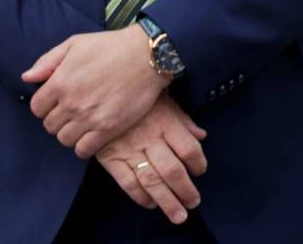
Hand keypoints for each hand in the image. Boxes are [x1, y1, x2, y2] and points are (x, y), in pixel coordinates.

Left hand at [23, 25, 170, 157]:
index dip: (45, 105)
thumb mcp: (75, 43)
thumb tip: (27, 77)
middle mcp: (71, 103)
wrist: (147, 55)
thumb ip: (47, 61)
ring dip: (70, 133)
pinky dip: (84, 146)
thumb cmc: (111, 46)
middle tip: (72, 111)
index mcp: (60, 82)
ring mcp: (89, 117)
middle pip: (49, 126)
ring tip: (82, 122)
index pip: (37, 108)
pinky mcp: (108, 128)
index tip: (57, 101)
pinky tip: (91, 134)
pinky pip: (83, 150)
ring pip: (64, 139)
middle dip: (58, 119)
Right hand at [96, 93, 208, 225]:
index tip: (201, 171)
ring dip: (167, 201)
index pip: (188, 148)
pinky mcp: (110, 158)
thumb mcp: (165, 100)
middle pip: (172, 170)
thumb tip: (201, 136)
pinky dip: (139, 196)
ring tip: (178, 214)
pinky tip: (151, 203)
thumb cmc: (138, 95)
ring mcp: (128, 150)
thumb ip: (183, 121)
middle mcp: (149, 138)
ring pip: (151, 181)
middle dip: (185, 190)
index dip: (198, 163)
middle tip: (193, 202)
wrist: (101, 89)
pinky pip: (127, 182)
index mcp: (165, 122)